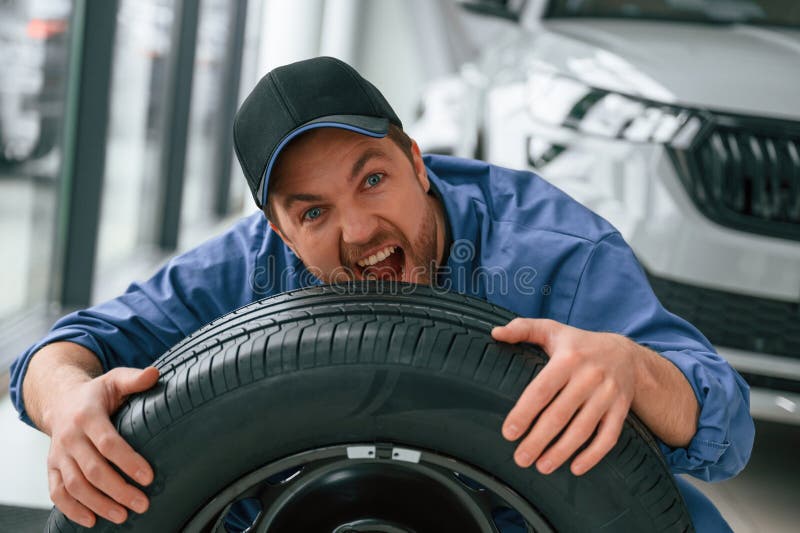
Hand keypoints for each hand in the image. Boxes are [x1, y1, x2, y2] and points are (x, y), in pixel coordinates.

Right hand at [45, 367, 158, 526]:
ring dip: (98, 504)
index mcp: (87, 416)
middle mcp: (70, 437)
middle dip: (118, 489)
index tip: (149, 477)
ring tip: (123, 516)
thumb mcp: (115, 380)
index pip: (108, 443)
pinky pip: (57, 493)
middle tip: (142, 503)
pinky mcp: (52, 468)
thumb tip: (155, 374)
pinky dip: (71, 510)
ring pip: (74, 485)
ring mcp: (59, 455)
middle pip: (92, 470)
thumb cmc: (96, 393)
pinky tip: (91, 521)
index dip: (128, 461)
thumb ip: (135, 379)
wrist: (61, 401)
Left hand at [492, 318, 636, 475]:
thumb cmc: (579, 345)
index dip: (524, 413)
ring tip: (541, 466)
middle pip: (560, 414)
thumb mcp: (553, 330)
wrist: (627, 354)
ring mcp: (607, 395)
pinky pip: (608, 437)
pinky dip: (593, 455)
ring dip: (561, 451)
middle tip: (520, 458)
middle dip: (538, 440)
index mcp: (568, 358)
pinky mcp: (621, 409)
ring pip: (583, 429)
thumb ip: (523, 329)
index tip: (508, 433)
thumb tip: (495, 333)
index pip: (542, 389)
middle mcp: (589, 377)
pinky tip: (575, 467)